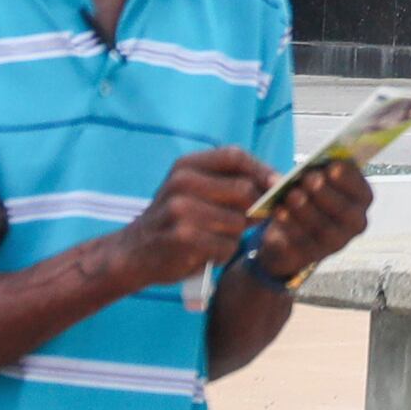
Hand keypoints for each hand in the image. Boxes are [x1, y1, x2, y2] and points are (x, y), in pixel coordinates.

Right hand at [109, 147, 267, 287]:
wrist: (131, 254)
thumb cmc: (173, 221)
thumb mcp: (192, 190)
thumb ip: (229, 182)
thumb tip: (278, 183)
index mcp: (186, 165)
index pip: (235, 155)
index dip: (261, 169)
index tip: (277, 184)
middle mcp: (182, 182)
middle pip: (245, 189)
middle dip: (254, 209)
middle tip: (247, 221)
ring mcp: (181, 209)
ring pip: (238, 221)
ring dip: (236, 236)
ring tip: (215, 238)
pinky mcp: (183, 237)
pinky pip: (226, 245)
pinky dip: (223, 253)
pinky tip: (206, 253)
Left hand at [256, 161, 374, 276]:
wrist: (289, 234)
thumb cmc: (309, 198)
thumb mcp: (317, 182)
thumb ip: (320, 174)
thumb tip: (311, 169)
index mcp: (360, 201)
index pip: (361, 191)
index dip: (349, 179)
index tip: (333, 167)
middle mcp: (354, 224)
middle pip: (343, 211)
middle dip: (325, 193)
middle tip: (308, 180)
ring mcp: (335, 243)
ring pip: (323, 228)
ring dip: (306, 209)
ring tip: (291, 195)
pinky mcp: (312, 255)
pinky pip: (302, 241)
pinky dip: (290, 225)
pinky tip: (280, 211)